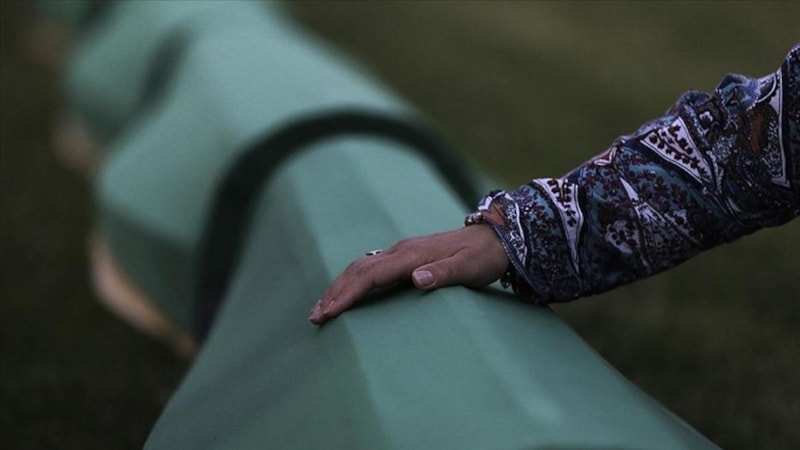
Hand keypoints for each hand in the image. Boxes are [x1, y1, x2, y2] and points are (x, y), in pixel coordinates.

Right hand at [309, 224, 508, 324]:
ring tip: (321, 308)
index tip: (330, 311)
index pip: (371, 275)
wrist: (495, 238)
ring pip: (361, 267)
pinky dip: (353, 281)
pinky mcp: (406, 257)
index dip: (348, 293)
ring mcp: (402, 252)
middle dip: (335, 292)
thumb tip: (416, 279)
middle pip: (358, 270)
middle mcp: (401, 251)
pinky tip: (347, 292)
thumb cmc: (482, 257)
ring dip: (340, 286)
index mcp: (412, 255)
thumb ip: (443, 273)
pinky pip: (371, 268)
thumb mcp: (469, 268)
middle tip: (315, 316)